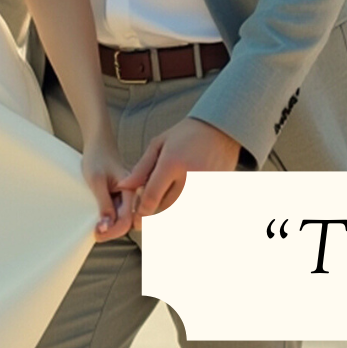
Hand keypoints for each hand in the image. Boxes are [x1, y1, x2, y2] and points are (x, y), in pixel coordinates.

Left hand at [80, 138, 133, 242]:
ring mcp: (129, 194)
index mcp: (132, 189)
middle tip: (95, 232)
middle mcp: (134, 193)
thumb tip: (106, 227)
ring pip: (125, 218)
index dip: (113, 230)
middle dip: (113, 231)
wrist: (98, 143)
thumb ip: (104, 204)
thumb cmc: (97, 157)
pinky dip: (112, 219)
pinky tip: (102, 218)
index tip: (97, 232)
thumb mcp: (97, 182)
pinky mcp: (123, 194)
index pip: (127, 219)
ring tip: (97, 226)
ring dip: (112, 226)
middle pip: (129, 222)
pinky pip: (121, 211)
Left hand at [120, 117, 242, 217]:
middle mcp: (190, 177)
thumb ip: (141, 168)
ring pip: (182, 212)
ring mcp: (206, 185)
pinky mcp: (217, 190)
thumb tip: (123, 187)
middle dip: (157, 210)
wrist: (223, 128)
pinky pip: (199, 210)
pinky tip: (187, 199)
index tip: (138, 218)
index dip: (141, 213)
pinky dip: (189, 208)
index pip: (151, 198)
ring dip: (173, 211)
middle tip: (154, 204)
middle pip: (166, 208)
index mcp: (172, 164)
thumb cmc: (187, 134)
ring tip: (172, 199)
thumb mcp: (160, 144)